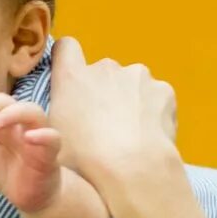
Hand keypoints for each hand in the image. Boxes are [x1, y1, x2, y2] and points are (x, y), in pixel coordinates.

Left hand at [0, 91, 67, 215]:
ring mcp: (36, 135)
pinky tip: (29, 139)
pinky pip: (53, 138)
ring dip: (12, 113)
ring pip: (32, 111)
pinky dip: (43, 135)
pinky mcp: (50, 153)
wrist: (28, 196)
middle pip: (6, 100)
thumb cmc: (5, 168)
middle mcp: (18, 123)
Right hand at [40, 37, 177, 185]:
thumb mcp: (53, 138)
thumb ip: (55, 112)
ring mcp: (137, 75)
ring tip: (129, 134)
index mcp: (73, 77)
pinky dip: (152, 110)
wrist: (134, 170)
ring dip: (128, 100)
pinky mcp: (163, 89)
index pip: (65, 47)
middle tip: (102, 125)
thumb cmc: (85, 161)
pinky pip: (154, 96)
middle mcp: (104, 68)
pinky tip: (149, 134)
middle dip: (102, 91)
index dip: (67, 59)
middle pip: (101, 71)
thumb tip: (60, 108)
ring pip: (130, 83)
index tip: (70, 79)